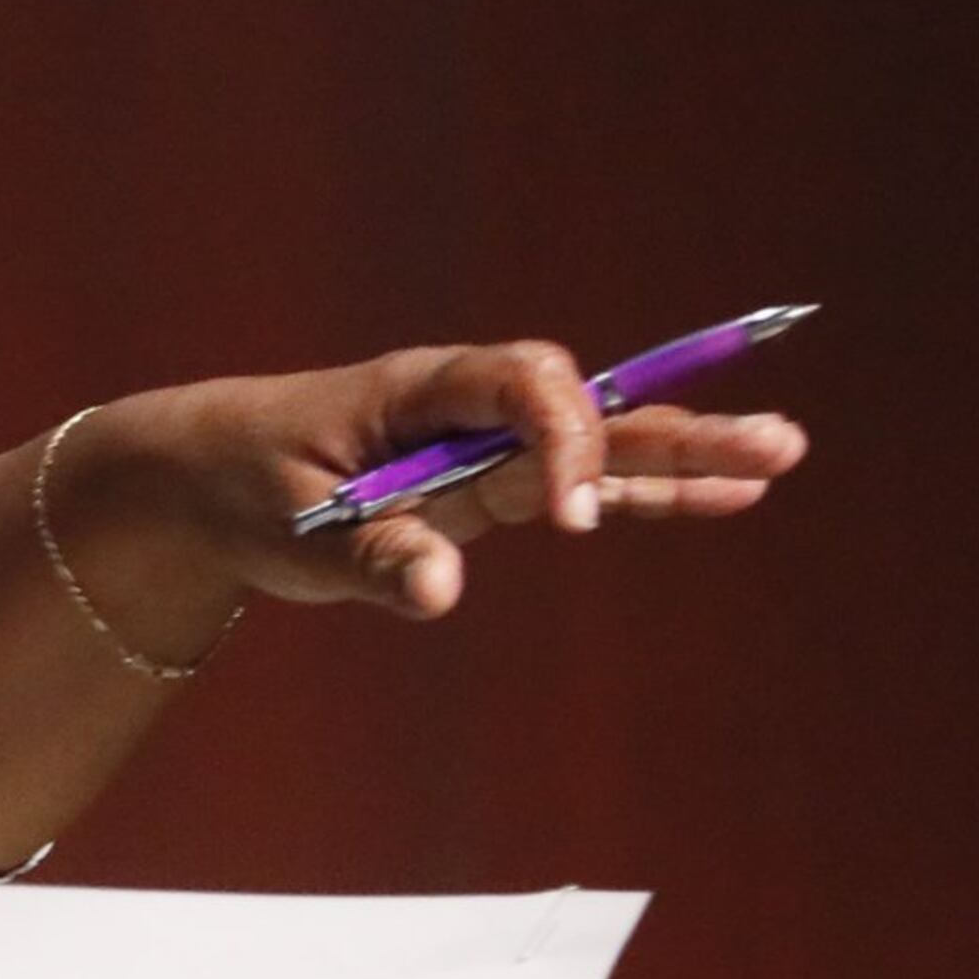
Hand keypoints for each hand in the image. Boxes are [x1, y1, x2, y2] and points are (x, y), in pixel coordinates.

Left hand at [90, 342, 809, 625]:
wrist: (202, 474)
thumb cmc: (243, 486)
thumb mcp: (292, 528)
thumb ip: (372, 557)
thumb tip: (441, 590)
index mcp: (418, 389)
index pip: (520, 388)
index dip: (563, 443)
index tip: (568, 520)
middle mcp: (464, 406)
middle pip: (585, 409)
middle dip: (671, 431)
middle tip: (772, 446)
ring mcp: (481, 445)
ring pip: (594, 447)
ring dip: (681, 458)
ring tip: (776, 460)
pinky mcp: (483, 486)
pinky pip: (572, 487)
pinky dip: (638, 496)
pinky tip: (725, 498)